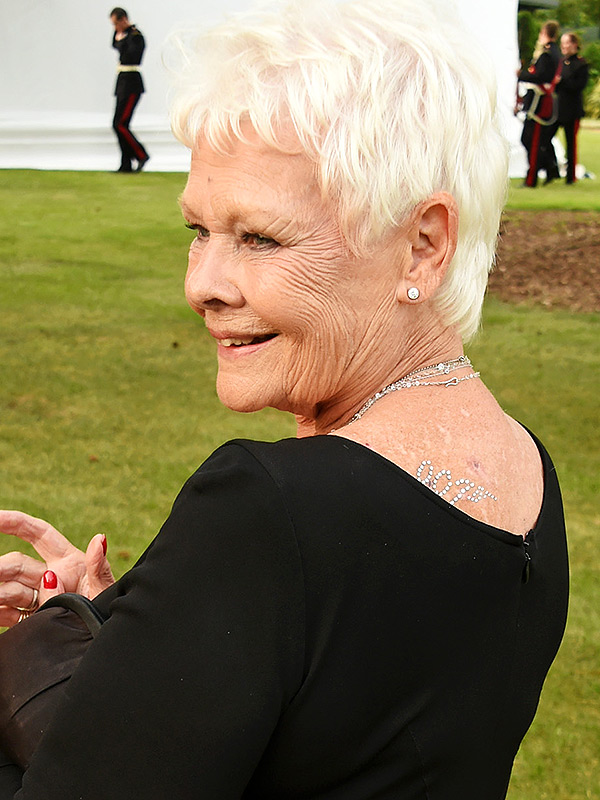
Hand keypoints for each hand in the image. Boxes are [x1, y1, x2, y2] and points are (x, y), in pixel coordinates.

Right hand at [0, 510, 114, 626]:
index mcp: (69, 562)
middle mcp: (50, 576)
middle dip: (0, 568)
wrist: (106, 644)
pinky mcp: (31, 619)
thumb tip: (99, 538)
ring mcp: (38, 598)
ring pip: (8, 589)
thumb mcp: (107, 589)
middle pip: (16, 564)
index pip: (38, 534)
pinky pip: (7, 613)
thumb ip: (99, 567)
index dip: (16, 522)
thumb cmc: (110, 612)